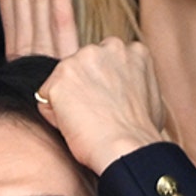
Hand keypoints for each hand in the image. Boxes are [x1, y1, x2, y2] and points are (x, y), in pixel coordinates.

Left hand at [36, 38, 167, 174]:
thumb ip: (133, 83)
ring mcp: (79, 60)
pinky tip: (75, 127)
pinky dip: (55, 116)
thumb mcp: (149, 96)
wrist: (127, 147)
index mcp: (130, 50)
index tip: (110, 105)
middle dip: (83, 89)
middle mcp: (105, 48)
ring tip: (89, 122)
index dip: (104, 88)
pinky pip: (46, 99)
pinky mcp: (59, 78)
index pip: (103, 64)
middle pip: (81, 69)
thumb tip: (125, 92)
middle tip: (98, 116)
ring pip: (62, 83)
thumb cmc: (141, 133)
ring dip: (69, 102)